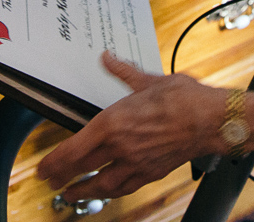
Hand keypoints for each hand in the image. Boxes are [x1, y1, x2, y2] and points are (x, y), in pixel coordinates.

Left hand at [38, 52, 225, 199]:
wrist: (211, 120)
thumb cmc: (182, 99)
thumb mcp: (147, 80)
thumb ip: (122, 71)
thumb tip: (108, 58)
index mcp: (113, 123)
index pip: (73, 150)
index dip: (53, 162)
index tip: (43, 168)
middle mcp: (120, 147)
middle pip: (82, 169)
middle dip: (62, 178)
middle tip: (50, 182)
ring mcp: (136, 163)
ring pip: (102, 184)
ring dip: (83, 191)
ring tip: (71, 195)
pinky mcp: (151, 172)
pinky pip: (125, 187)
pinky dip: (111, 192)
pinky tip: (107, 192)